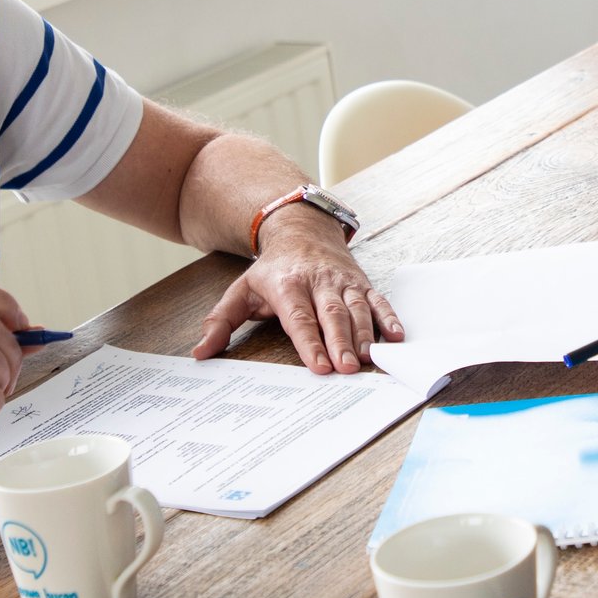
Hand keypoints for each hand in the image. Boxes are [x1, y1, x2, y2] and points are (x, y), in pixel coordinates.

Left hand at [193, 214, 402, 373]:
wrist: (301, 229)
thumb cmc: (272, 269)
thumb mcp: (241, 290)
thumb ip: (221, 322)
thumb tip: (201, 352)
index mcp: (287, 285)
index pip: (299, 318)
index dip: (310, 343)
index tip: (319, 366)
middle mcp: (318, 281)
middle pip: (331, 314)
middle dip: (341, 342)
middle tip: (348, 368)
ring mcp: (343, 282)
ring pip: (357, 308)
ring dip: (365, 335)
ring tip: (369, 359)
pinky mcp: (361, 283)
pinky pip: (378, 300)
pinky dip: (389, 318)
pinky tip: (396, 337)